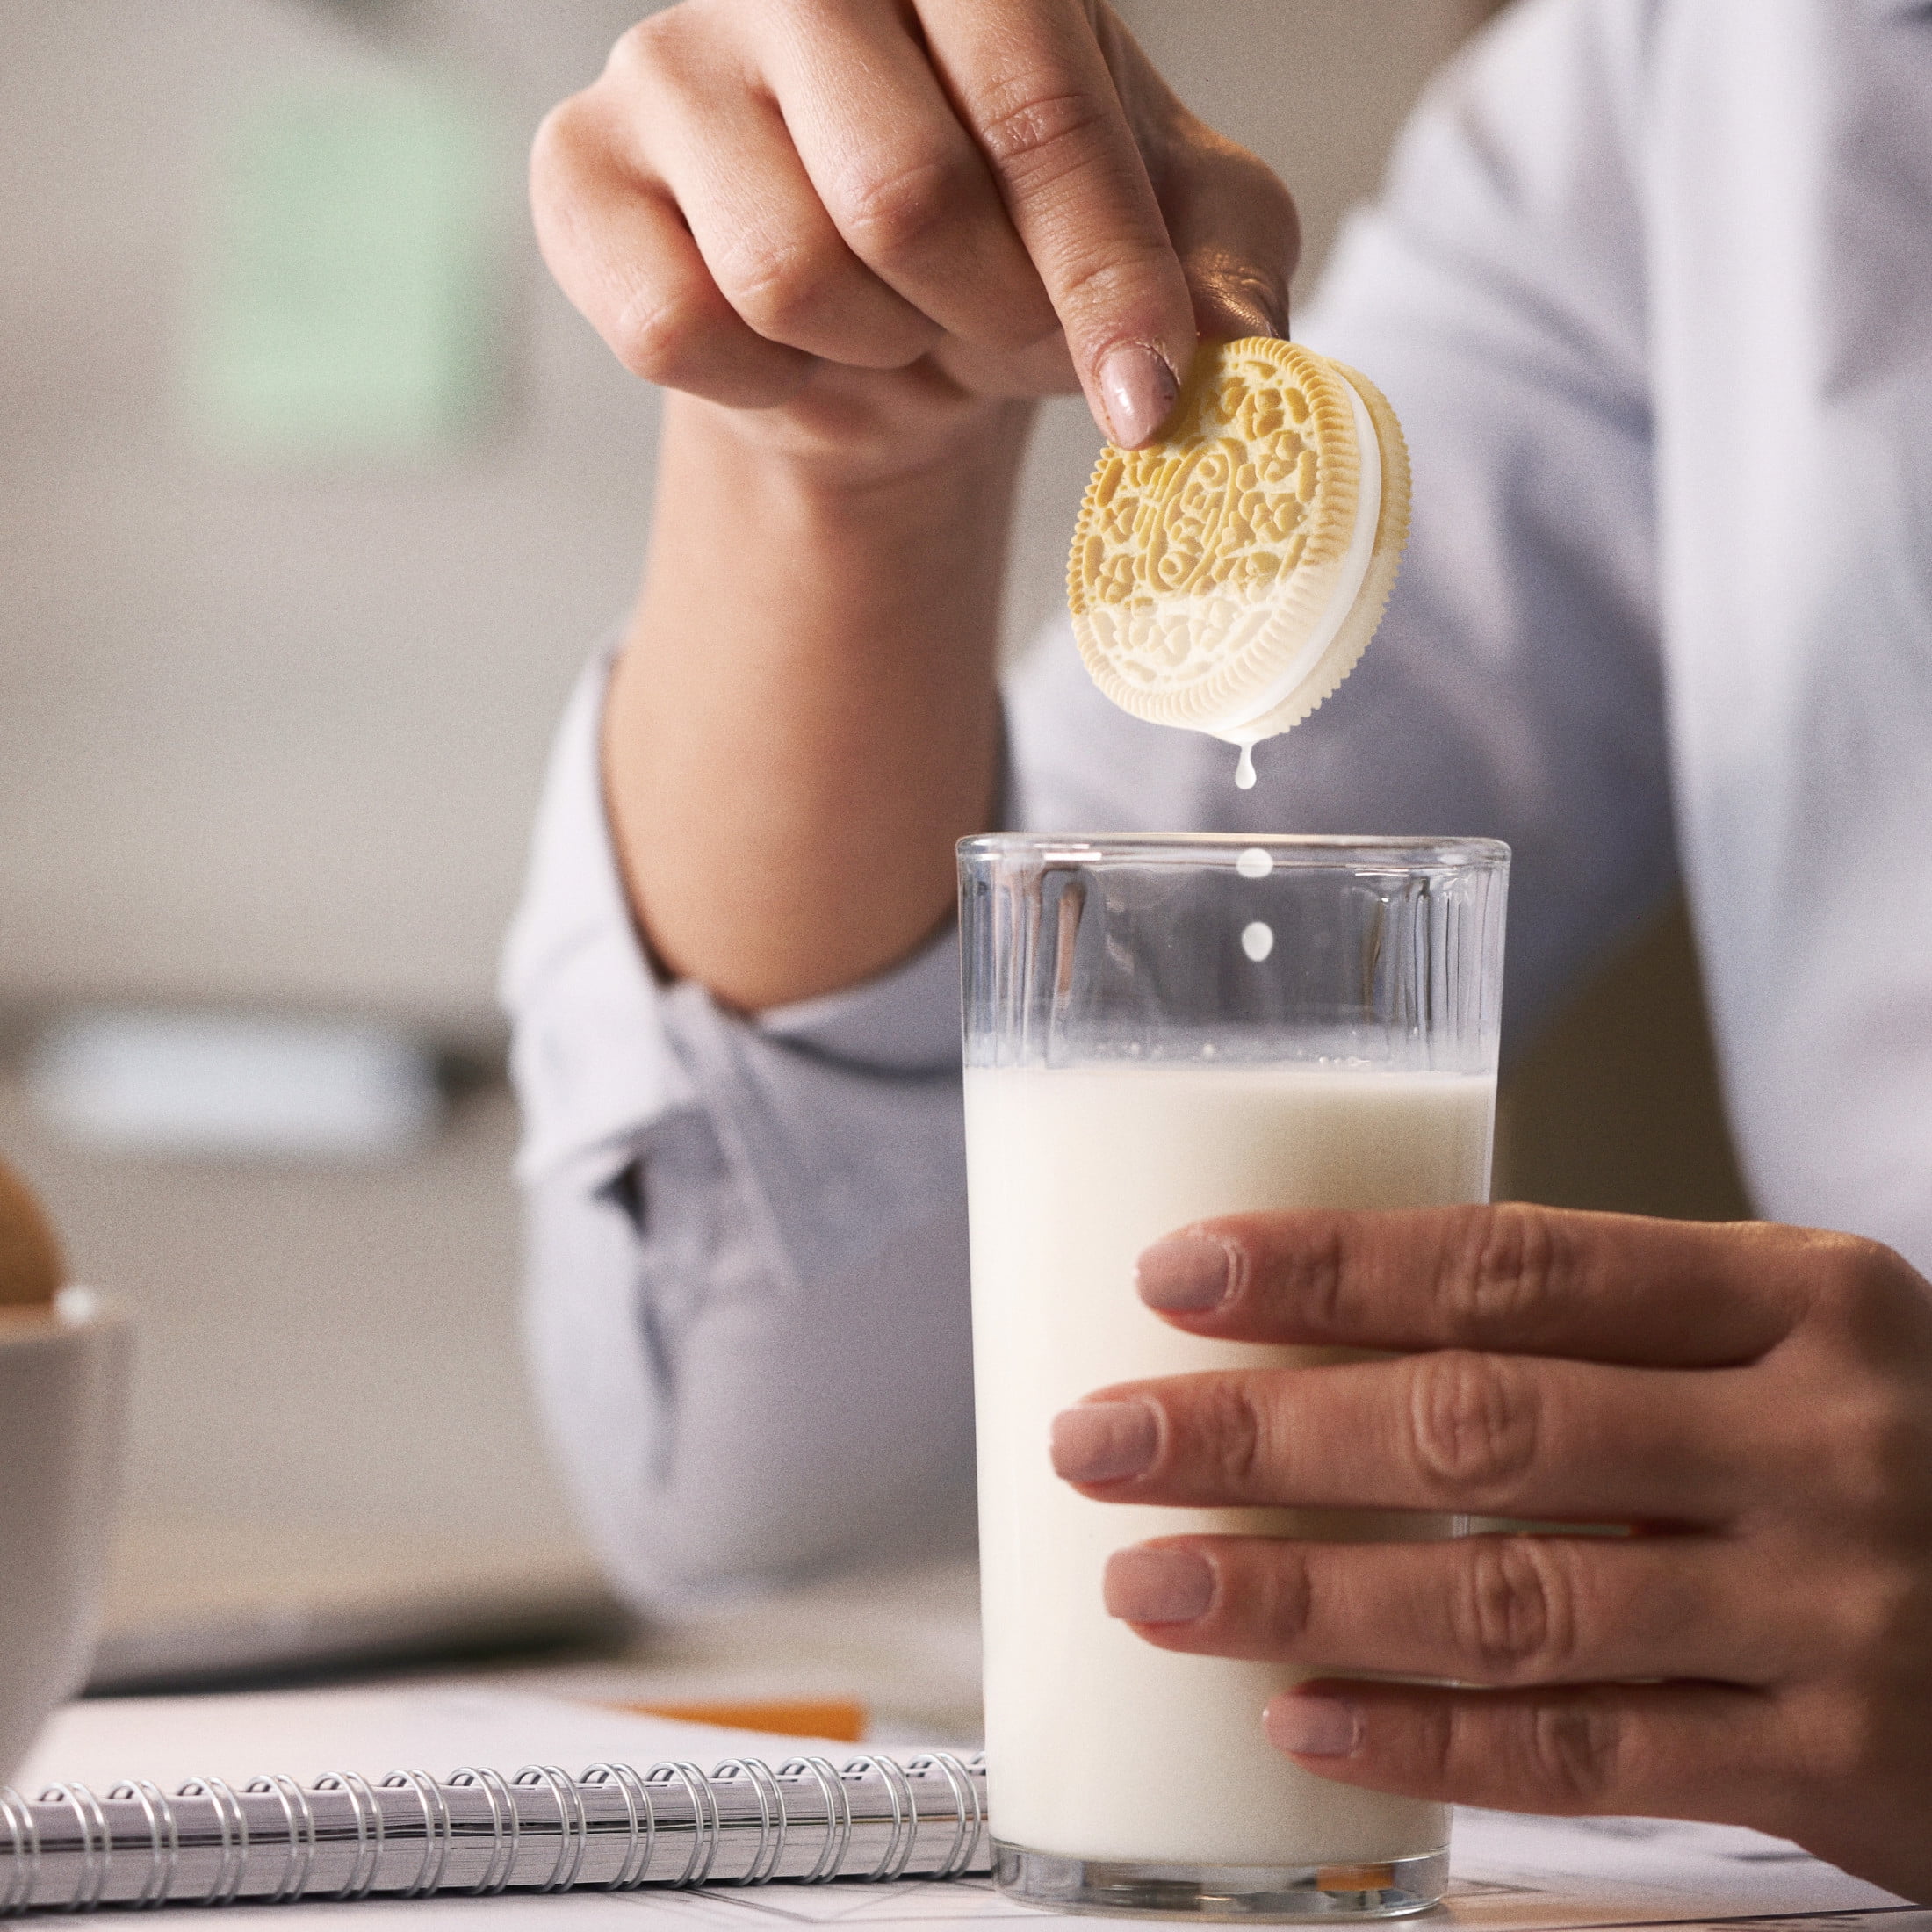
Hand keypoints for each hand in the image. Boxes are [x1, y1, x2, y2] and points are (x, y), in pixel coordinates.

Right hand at [530, 0, 1297, 471]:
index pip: (1035, 105)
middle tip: (997, 329)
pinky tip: (791, 349)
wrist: (880, 325)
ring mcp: (669, 58)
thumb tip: (1242, 346)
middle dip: (981, 315)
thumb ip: (1222, 266)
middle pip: (899, 194)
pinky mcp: (579, 170)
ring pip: (786, 272)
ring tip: (892, 321)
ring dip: (871, 348)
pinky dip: (762, 384)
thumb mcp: (1168, 244)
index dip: (1100, 272)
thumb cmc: (1024, 250)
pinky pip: (672, 326)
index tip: (1147, 398)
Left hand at [1050, 1204, 1931, 1902]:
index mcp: (1797, 1294)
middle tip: (1106, 1440)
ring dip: (1306, 1596)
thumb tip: (1332, 1341)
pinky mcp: (1842, 1763)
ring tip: (1154, 1586)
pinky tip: (1299, 1720)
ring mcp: (1836, 1606)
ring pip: (1511, 1600)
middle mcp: (1817, 1436)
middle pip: (1482, 1425)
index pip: (1518, 1263)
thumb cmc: (1898, 1452)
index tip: (1176, 1273)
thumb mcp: (1793, 1348)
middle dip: (1265, 1435)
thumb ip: (1611, 1342)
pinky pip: (1592, 1754)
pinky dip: (1430, 1740)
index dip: (1332, 1268)